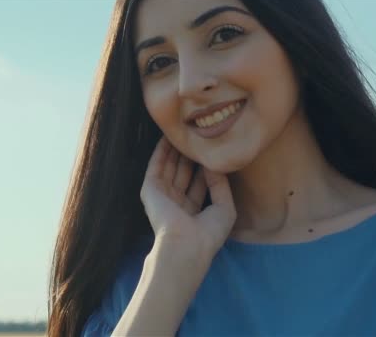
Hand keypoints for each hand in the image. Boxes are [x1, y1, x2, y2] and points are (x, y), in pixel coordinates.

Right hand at [140, 137, 236, 256]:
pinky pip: (156, 166)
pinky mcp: (150, 190)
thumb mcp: (225, 208)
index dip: (205, 167)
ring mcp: (162, 196)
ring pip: (170, 167)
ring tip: (183, 131)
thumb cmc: (208, 234)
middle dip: (190, 155)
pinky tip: (167, 137)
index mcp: (193, 212)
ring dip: (175, 150)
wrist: (186, 244)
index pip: (200, 183)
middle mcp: (176, 203)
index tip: (212, 149)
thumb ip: (221, 185)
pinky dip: (161, 152)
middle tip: (198, 135)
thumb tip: (214, 164)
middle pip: (184, 173)